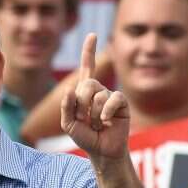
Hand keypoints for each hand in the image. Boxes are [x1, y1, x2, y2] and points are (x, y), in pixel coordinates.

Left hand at [60, 34, 130, 160]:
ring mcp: (110, 96)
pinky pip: (113, 99)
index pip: (87, 67)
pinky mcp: (122, 104)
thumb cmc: (85, 137)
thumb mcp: (69, 124)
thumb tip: (69, 89)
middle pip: (87, 84)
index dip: (89, 51)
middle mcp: (99, 90)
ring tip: (97, 125)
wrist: (102, 151)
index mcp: (84, 91)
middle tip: (84, 119)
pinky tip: (107, 122)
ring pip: (98, 95)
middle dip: (82, 104)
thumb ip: (66, 107)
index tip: (92, 35)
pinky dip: (106, 111)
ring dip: (93, 114)